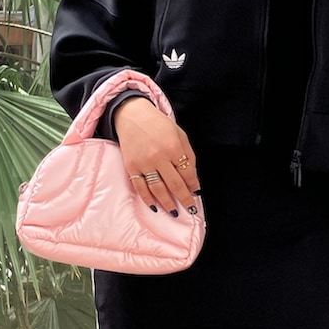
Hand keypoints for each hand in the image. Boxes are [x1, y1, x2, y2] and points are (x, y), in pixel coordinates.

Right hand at [114, 97, 200, 215]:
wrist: (133, 116)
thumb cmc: (159, 125)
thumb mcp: (179, 135)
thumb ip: (188, 155)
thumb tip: (193, 180)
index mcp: (173, 147)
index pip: (187, 173)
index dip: (193, 186)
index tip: (196, 194)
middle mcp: (159, 156)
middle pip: (175, 184)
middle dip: (184, 199)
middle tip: (190, 210)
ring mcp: (144, 163)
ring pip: (158, 189)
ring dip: (168, 203)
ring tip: (174, 212)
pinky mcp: (131, 167)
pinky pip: (140, 188)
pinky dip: (148, 199)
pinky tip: (155, 207)